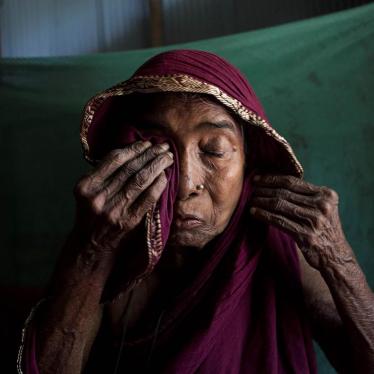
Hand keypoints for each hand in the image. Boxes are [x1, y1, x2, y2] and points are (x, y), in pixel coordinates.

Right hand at [73, 140, 173, 256]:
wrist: (91, 243)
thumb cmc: (91, 212)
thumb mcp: (88, 191)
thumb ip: (103, 173)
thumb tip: (132, 151)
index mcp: (86, 186)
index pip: (114, 160)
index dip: (133, 149)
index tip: (146, 143)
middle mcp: (99, 197)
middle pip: (130, 168)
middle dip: (150, 154)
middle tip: (163, 146)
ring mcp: (114, 210)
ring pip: (140, 180)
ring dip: (157, 165)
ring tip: (168, 157)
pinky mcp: (129, 221)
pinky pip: (148, 198)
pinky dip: (158, 184)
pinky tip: (164, 176)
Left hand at [249, 174, 352, 269]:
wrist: (335, 255)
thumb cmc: (323, 228)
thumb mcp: (322, 207)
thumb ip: (306, 195)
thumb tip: (275, 182)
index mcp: (326, 194)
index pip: (292, 182)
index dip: (271, 179)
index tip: (257, 178)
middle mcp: (322, 206)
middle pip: (284, 192)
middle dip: (264, 189)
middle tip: (250, 189)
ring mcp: (314, 220)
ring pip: (279, 205)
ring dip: (261, 201)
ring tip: (251, 199)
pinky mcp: (305, 235)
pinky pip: (279, 221)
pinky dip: (264, 215)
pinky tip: (254, 212)